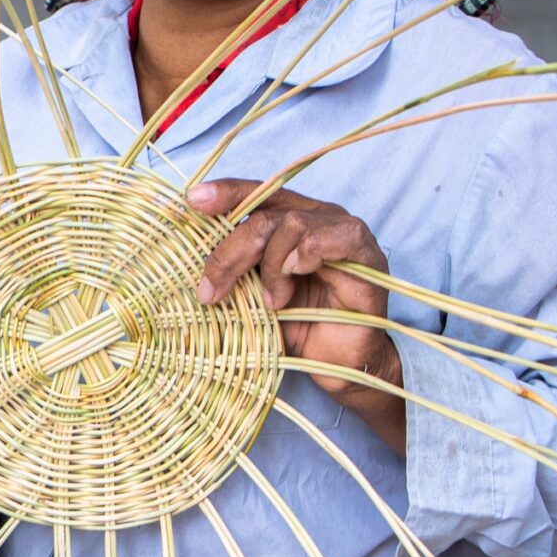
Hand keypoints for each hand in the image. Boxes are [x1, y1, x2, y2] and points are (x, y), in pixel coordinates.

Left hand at [189, 179, 406, 455]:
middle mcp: (317, 217)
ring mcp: (344, 233)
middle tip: (213, 290)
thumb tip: (189, 260)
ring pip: (293, 223)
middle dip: (231, 252)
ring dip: (272, 266)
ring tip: (273, 302)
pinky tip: (297, 272)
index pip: (256, 193)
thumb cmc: (296, 327)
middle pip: (265, 213)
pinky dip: (310, 252)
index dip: (226, 193)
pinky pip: (339, 236)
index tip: (193, 200)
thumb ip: (235, 269)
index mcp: (288, 219)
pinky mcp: (368, 256)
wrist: (337, 363)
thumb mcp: (252, 294)